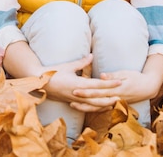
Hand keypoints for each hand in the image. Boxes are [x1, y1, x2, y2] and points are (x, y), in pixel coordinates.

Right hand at [2, 43, 121, 111]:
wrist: (39, 83)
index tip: (120, 81)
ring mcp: (75, 100)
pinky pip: (86, 107)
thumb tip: (92, 55)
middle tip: (123, 96)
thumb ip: (82, 62)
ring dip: (105, 105)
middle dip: (111, 97)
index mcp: (78, 84)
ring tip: (115, 103)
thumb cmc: (53, 72)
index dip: (110, 84)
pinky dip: (95, 108)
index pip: (98, 85)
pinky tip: (101, 108)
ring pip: (93, 105)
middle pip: (98, 98)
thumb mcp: (68, 66)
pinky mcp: (71, 102)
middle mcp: (78, 94)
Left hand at [71, 54, 162, 104]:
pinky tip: (84, 108)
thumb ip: (113, 76)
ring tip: (73, 104)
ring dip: (85, 107)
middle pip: (95, 100)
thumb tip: (102, 76)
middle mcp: (114, 98)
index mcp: (115, 90)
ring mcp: (115, 103)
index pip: (98, 91)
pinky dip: (93, 109)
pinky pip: (102, 109)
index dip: (86, 91)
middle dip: (82, 100)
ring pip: (97, 107)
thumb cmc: (136, 77)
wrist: (147, 88)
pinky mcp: (115, 104)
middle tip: (70, 97)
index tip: (75, 89)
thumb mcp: (126, 74)